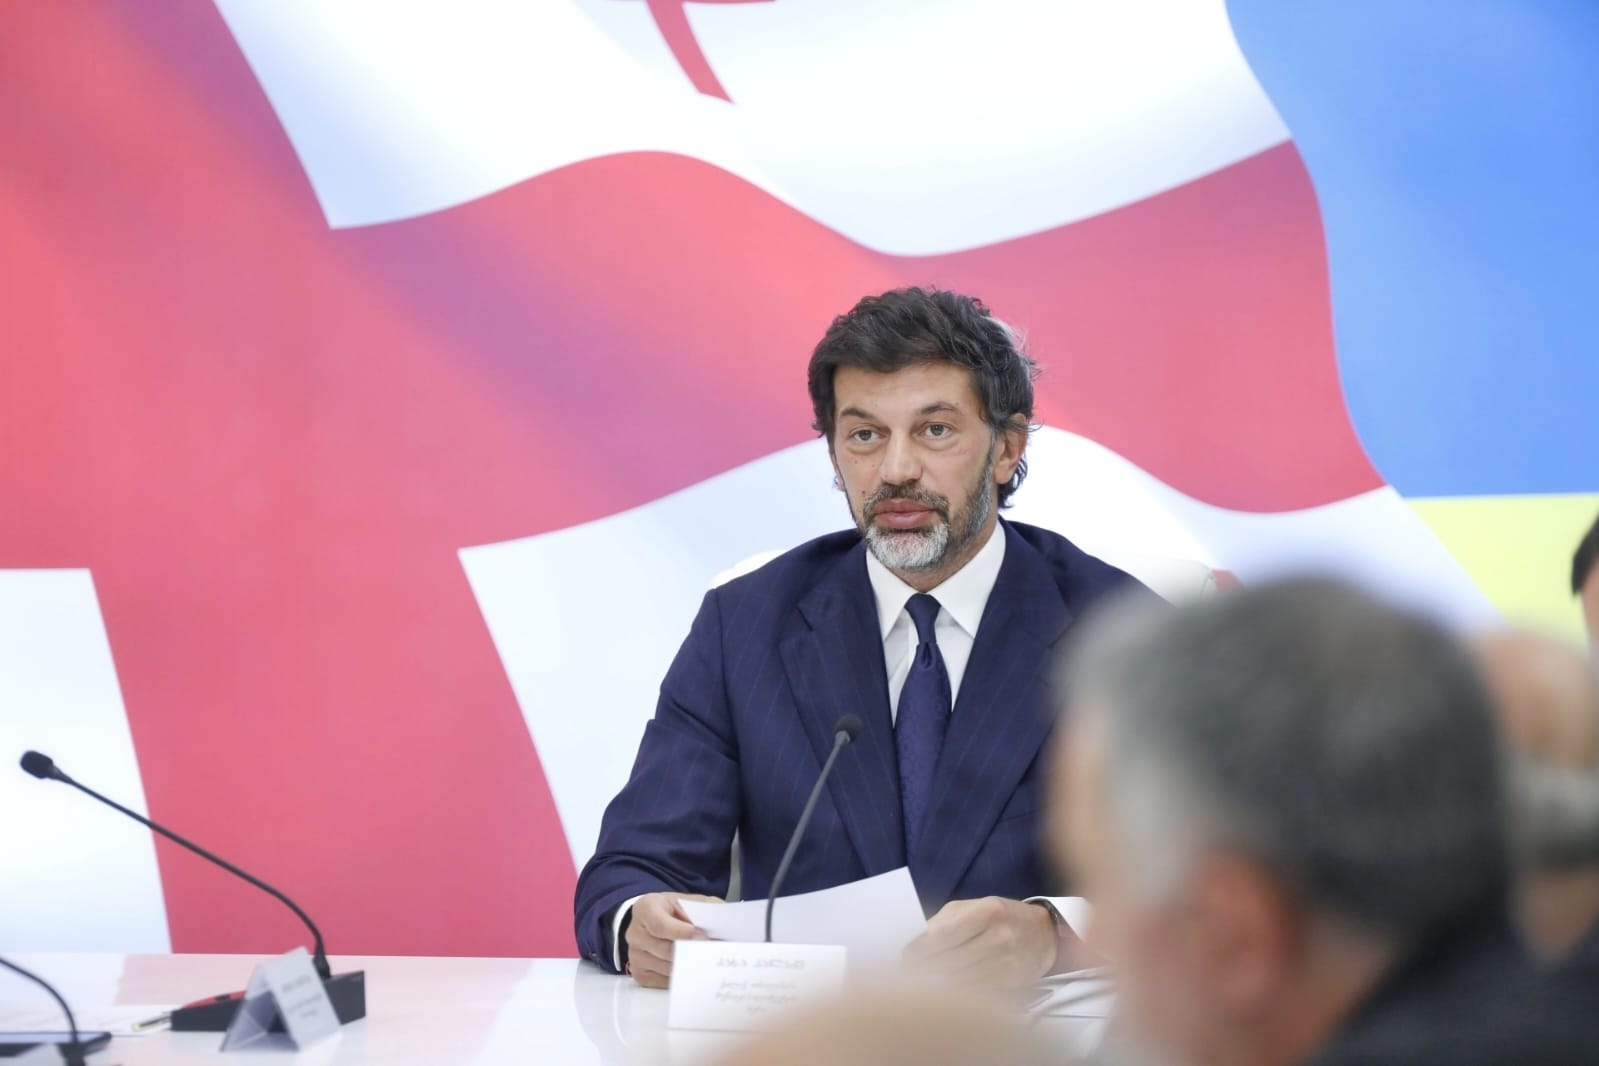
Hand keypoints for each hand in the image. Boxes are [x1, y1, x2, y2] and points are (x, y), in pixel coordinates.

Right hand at [624, 892, 720, 988]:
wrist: (657, 921)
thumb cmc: (676, 911)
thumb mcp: (690, 901)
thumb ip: (705, 909)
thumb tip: (723, 926)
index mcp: (645, 908)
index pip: (661, 925)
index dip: (683, 933)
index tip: (703, 937)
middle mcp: (635, 932)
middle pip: (666, 950)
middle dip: (691, 952)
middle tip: (712, 952)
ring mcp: (635, 955)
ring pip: (667, 968)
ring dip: (689, 966)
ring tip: (705, 959)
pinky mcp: (640, 974)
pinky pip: (664, 981)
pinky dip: (681, 977)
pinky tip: (691, 967)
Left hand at [903, 897, 1057, 987]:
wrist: (1043, 932)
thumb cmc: (998, 916)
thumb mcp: (971, 907)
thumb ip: (942, 923)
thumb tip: (912, 946)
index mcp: (987, 910)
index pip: (943, 934)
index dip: (919, 950)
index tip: (904, 960)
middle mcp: (1001, 935)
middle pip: (951, 960)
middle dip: (924, 971)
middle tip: (906, 979)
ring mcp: (1010, 960)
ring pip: (964, 980)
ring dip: (939, 987)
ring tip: (921, 989)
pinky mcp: (1014, 981)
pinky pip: (980, 992)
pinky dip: (960, 995)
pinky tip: (947, 996)